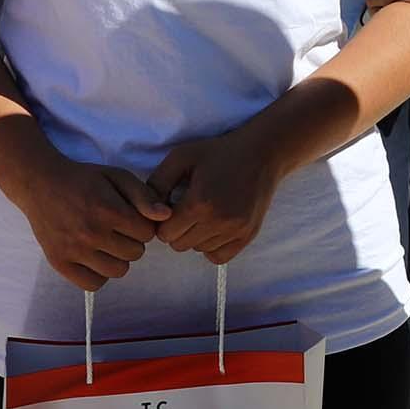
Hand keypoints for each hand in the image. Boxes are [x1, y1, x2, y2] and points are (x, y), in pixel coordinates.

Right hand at [0, 145, 171, 290]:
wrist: (40, 183)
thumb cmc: (84, 179)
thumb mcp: (117, 176)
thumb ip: (144, 195)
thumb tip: (165, 216)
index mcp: (108, 210)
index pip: (147, 233)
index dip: (143, 224)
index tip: (130, 218)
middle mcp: (91, 233)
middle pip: (135, 253)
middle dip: (132, 240)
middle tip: (117, 229)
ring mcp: (74, 250)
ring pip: (118, 271)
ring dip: (118, 258)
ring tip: (106, 243)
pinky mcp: (59, 262)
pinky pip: (92, 284)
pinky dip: (98, 274)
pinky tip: (94, 257)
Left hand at [149, 119, 297, 264]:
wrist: (263, 153)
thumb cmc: (218, 152)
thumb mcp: (181, 157)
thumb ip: (157, 183)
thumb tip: (146, 211)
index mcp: (199, 202)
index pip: (164, 234)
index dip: (162, 221)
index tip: (171, 206)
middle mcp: (219, 220)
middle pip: (179, 245)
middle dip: (177, 229)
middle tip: (186, 209)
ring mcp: (236, 230)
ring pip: (198, 250)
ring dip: (196, 236)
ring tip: (204, 213)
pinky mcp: (248, 235)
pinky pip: (219, 257)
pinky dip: (212, 246)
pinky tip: (214, 226)